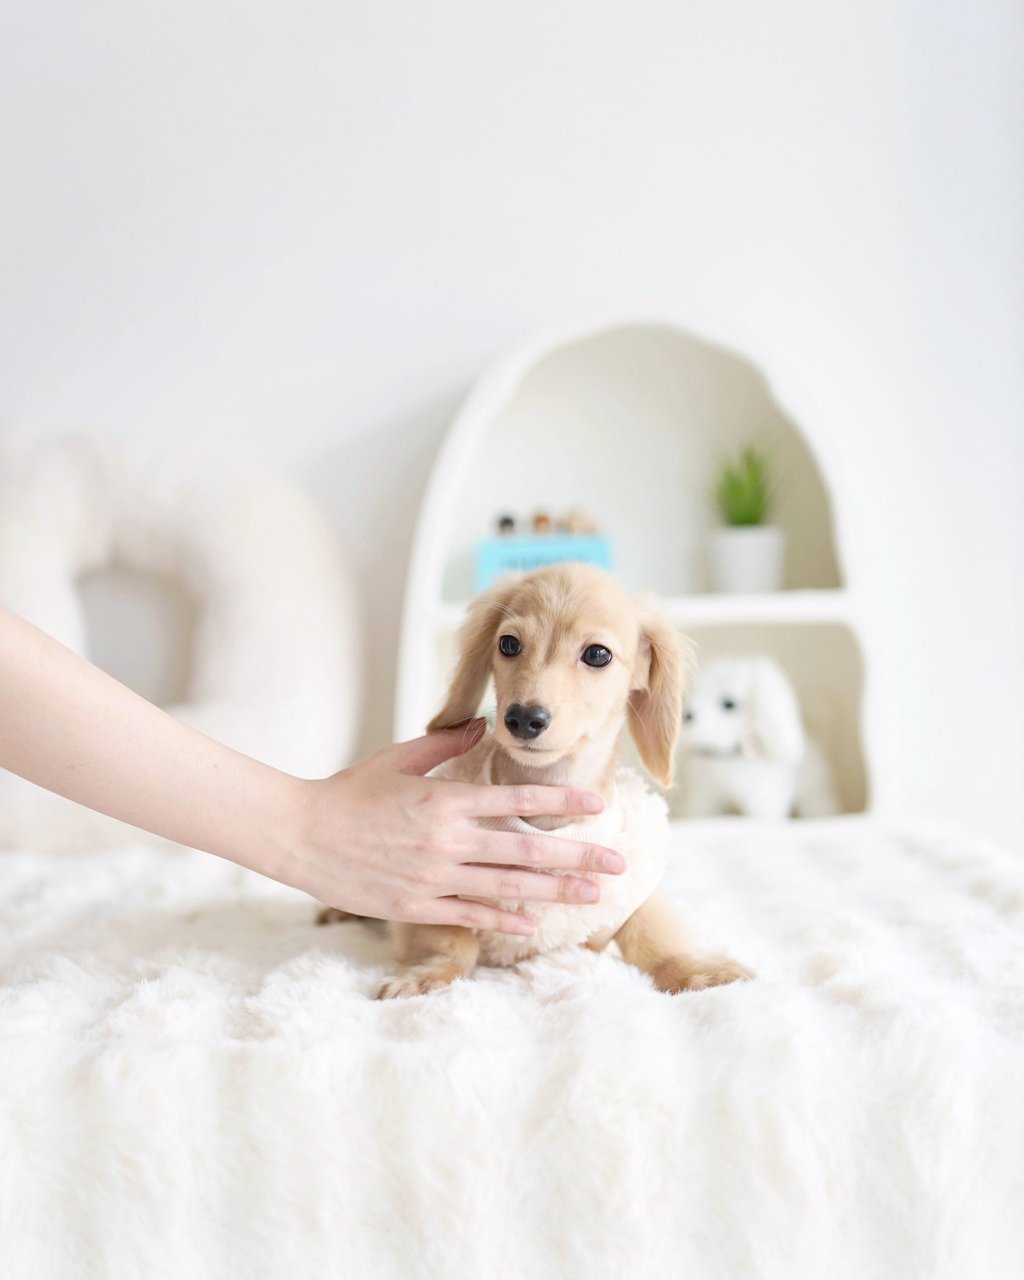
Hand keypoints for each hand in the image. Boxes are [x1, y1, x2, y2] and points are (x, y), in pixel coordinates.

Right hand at [284, 720, 625, 935]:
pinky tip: (533, 922)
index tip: (597, 805)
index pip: (517, 800)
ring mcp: (434, 876)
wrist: (301, 834)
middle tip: (617, 862)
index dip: (561, 803)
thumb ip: (446, 745)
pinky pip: (469, 912)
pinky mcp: (416, 904)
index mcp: (446, 801)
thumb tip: (483, 724)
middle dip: (577, 857)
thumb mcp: (399, 759)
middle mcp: (448, 840)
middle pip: (526, 849)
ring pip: (507, 885)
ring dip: (553, 890)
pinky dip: (503, 917)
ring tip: (592, 895)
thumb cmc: (350, 791)